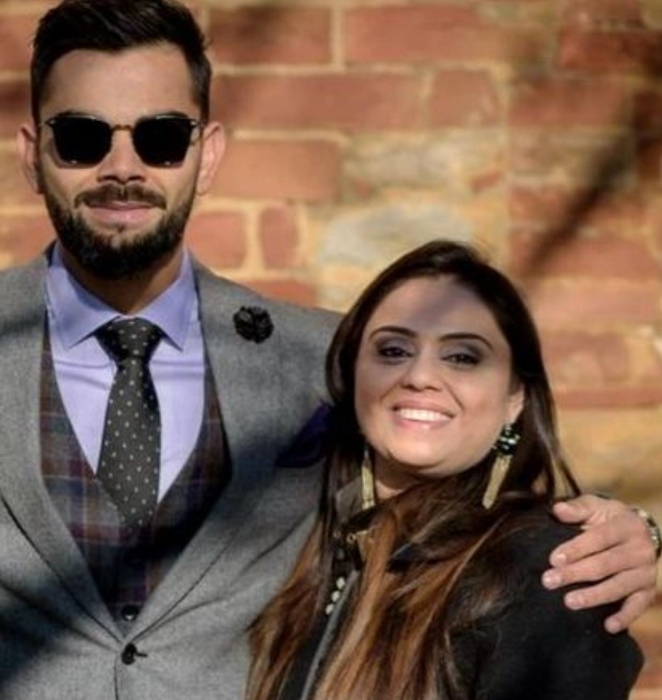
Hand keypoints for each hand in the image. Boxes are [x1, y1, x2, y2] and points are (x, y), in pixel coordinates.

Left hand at [542, 494, 657, 632]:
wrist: (640, 530)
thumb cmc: (609, 518)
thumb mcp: (596, 506)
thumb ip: (577, 508)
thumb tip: (558, 509)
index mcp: (625, 526)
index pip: (599, 538)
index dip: (576, 549)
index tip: (553, 559)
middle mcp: (640, 550)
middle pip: (605, 564)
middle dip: (575, 574)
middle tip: (549, 581)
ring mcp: (645, 572)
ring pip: (618, 586)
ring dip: (593, 596)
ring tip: (569, 602)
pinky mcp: (648, 590)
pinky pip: (638, 606)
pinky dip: (625, 617)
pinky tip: (608, 626)